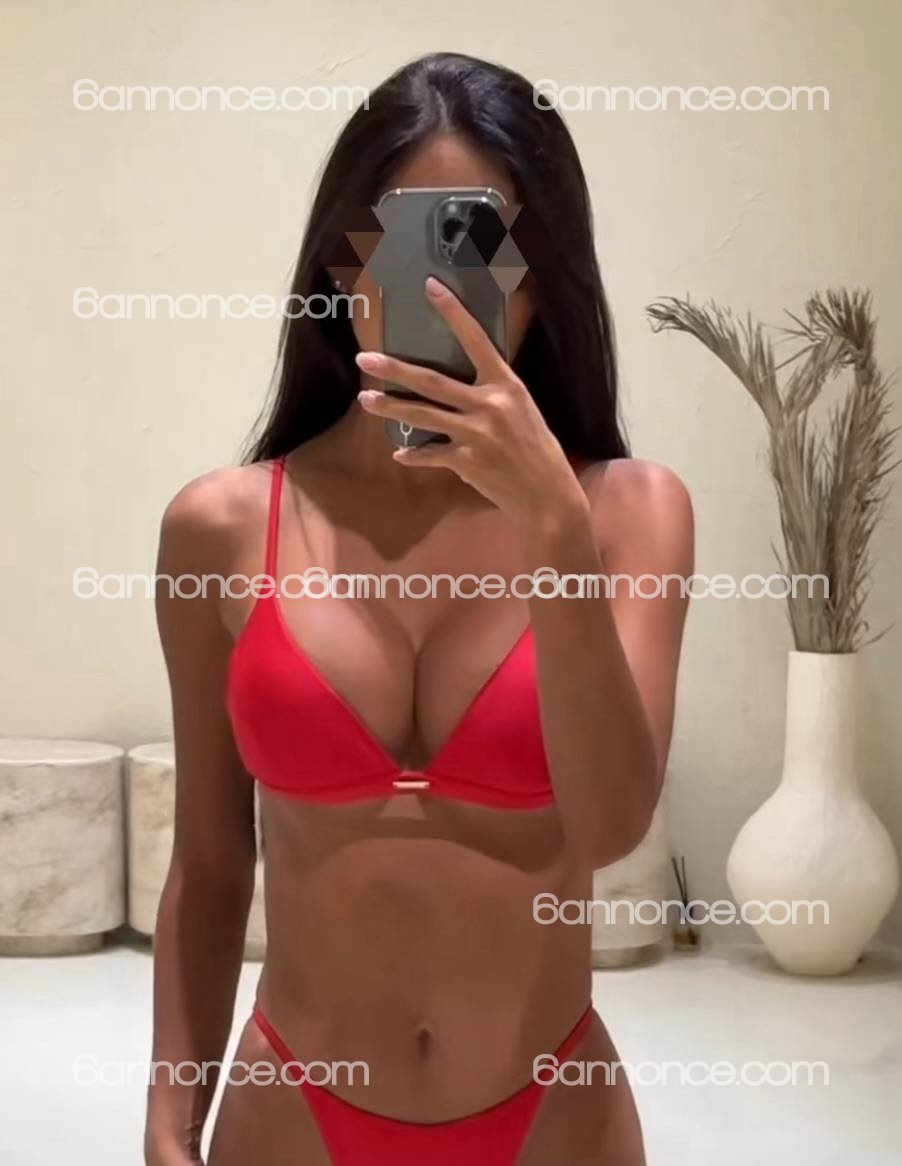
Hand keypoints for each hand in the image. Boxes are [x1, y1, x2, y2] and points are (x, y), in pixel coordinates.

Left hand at [354, 276, 588, 531]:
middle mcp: (489, 404)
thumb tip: (459, 386)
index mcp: (506, 385)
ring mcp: (476, 434)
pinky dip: (414, 454)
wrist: (547, 494)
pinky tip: (400, 453)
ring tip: (365, 400)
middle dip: (395, 369)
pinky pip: (431, 454)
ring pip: (423, 416)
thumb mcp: (522, 410)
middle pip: (432, 381)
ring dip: (390, 408)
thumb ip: (492, 394)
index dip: (453, 312)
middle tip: (364, 358)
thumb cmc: (537, 449)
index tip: (430, 287)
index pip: (476, 340)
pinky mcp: (466, 462)